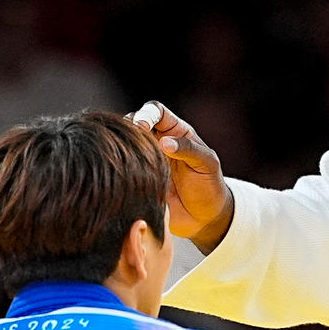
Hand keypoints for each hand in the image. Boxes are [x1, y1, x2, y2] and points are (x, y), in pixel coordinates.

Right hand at [133, 103, 233, 253]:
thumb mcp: (206, 164)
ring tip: (126, 160)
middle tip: (129, 144)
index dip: (147, 113)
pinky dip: (119, 167)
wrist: (203, 218)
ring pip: (124, 144)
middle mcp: (156, 142)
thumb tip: (165, 143)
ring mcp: (144, 160)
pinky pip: (123, 168)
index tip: (141, 126)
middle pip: (133, 123)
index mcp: (175, 131)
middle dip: (128, 129)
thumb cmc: (209, 186)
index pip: (156, 111)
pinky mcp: (136, 178)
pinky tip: (122, 175)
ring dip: (121, 148)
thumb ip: (188, 150)